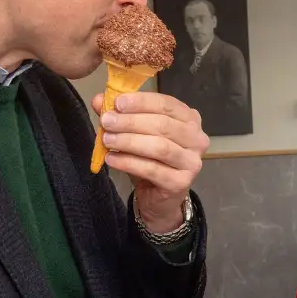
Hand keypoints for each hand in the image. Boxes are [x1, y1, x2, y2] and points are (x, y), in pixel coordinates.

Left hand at [92, 92, 209, 232]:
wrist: (159, 197)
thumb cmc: (150, 159)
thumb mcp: (135, 133)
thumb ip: (120, 115)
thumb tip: (99, 100)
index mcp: (189, 119)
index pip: (166, 104)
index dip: (141, 101)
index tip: (117, 102)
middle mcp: (197, 138)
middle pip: (163, 124)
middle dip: (131, 122)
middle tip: (107, 121)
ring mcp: (192, 162)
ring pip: (159, 146)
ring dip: (129, 141)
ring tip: (107, 140)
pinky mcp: (181, 182)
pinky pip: (152, 169)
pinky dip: (129, 162)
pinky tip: (111, 159)